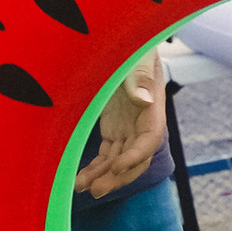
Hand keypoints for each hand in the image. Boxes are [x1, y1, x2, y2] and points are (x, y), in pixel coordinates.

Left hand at [76, 55, 164, 200]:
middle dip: (118, 177)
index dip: (135, 156)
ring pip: (118, 161)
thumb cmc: (133, 47)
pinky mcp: (113, 129)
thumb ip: (139, 76)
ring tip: (81, 188)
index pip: (149, 140)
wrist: (119, 41)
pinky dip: (94, 169)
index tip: (117, 166)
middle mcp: (142, 123)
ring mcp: (127, 128)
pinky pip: (106, 155)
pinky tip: (79, 180)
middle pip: (136, 159)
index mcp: (151, 108)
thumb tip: (144, 100)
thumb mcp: (137, 56)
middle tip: (97, 190)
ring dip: (102, 177)